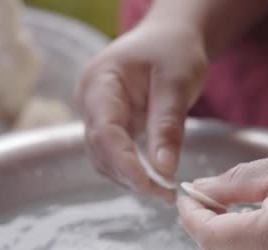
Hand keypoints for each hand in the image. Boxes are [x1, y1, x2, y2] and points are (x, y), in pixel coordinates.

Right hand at [76, 19, 207, 197]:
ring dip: (132, 178)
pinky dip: (134, 171)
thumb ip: (167, 124)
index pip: (104, 130)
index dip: (123, 162)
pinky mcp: (110, 129)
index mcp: (99, 83)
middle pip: (101, 150)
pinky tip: (156, 179)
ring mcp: (97, 117)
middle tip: (165, 193)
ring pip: (105, 159)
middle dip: (130, 175)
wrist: (170, 38)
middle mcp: (90, 103)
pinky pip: (116, 156)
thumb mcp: (177, 81)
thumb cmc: (173, 50)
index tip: (149, 185)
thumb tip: (163, 170)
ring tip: (164, 190)